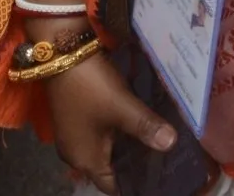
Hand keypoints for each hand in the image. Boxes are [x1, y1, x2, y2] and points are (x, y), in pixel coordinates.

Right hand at [47, 51, 176, 192]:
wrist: (61, 51)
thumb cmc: (90, 87)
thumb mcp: (122, 106)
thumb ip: (146, 126)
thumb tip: (171, 144)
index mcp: (85, 160)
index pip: (112, 186)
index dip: (135, 182)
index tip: (160, 175)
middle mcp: (76, 153)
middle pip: (110, 168)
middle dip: (135, 162)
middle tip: (166, 156)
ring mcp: (75, 135)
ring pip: (107, 149)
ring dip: (128, 145)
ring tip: (158, 140)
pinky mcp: (77, 118)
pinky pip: (101, 134)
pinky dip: (118, 132)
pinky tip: (138, 123)